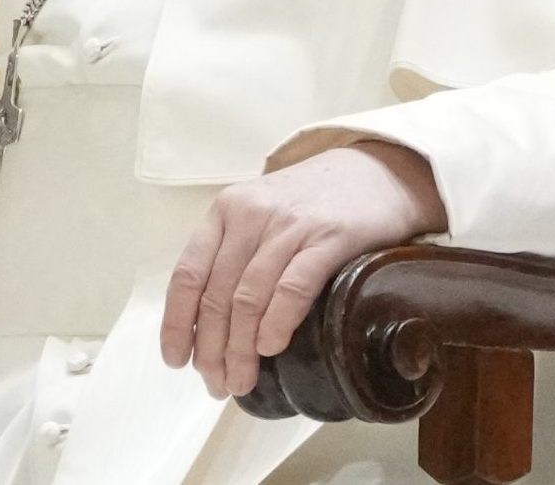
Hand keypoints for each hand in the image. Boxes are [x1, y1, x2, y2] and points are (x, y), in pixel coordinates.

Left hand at [161, 143, 448, 398]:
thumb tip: (212, 326)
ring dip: (240, 349)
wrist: (378, 169)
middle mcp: (251, 215)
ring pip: (249, 298)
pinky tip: (271, 348)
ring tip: (242, 380)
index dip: (177, 324)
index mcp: (226, 211)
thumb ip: (235, 254)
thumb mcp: (262, 212)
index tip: (176, 361)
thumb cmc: (314, 201)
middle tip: (217, 384)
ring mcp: (290, 225)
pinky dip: (277, 322)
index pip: (187, 274)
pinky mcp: (330, 237)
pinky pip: (293, 286)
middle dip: (212, 350)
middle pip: (217, 295)